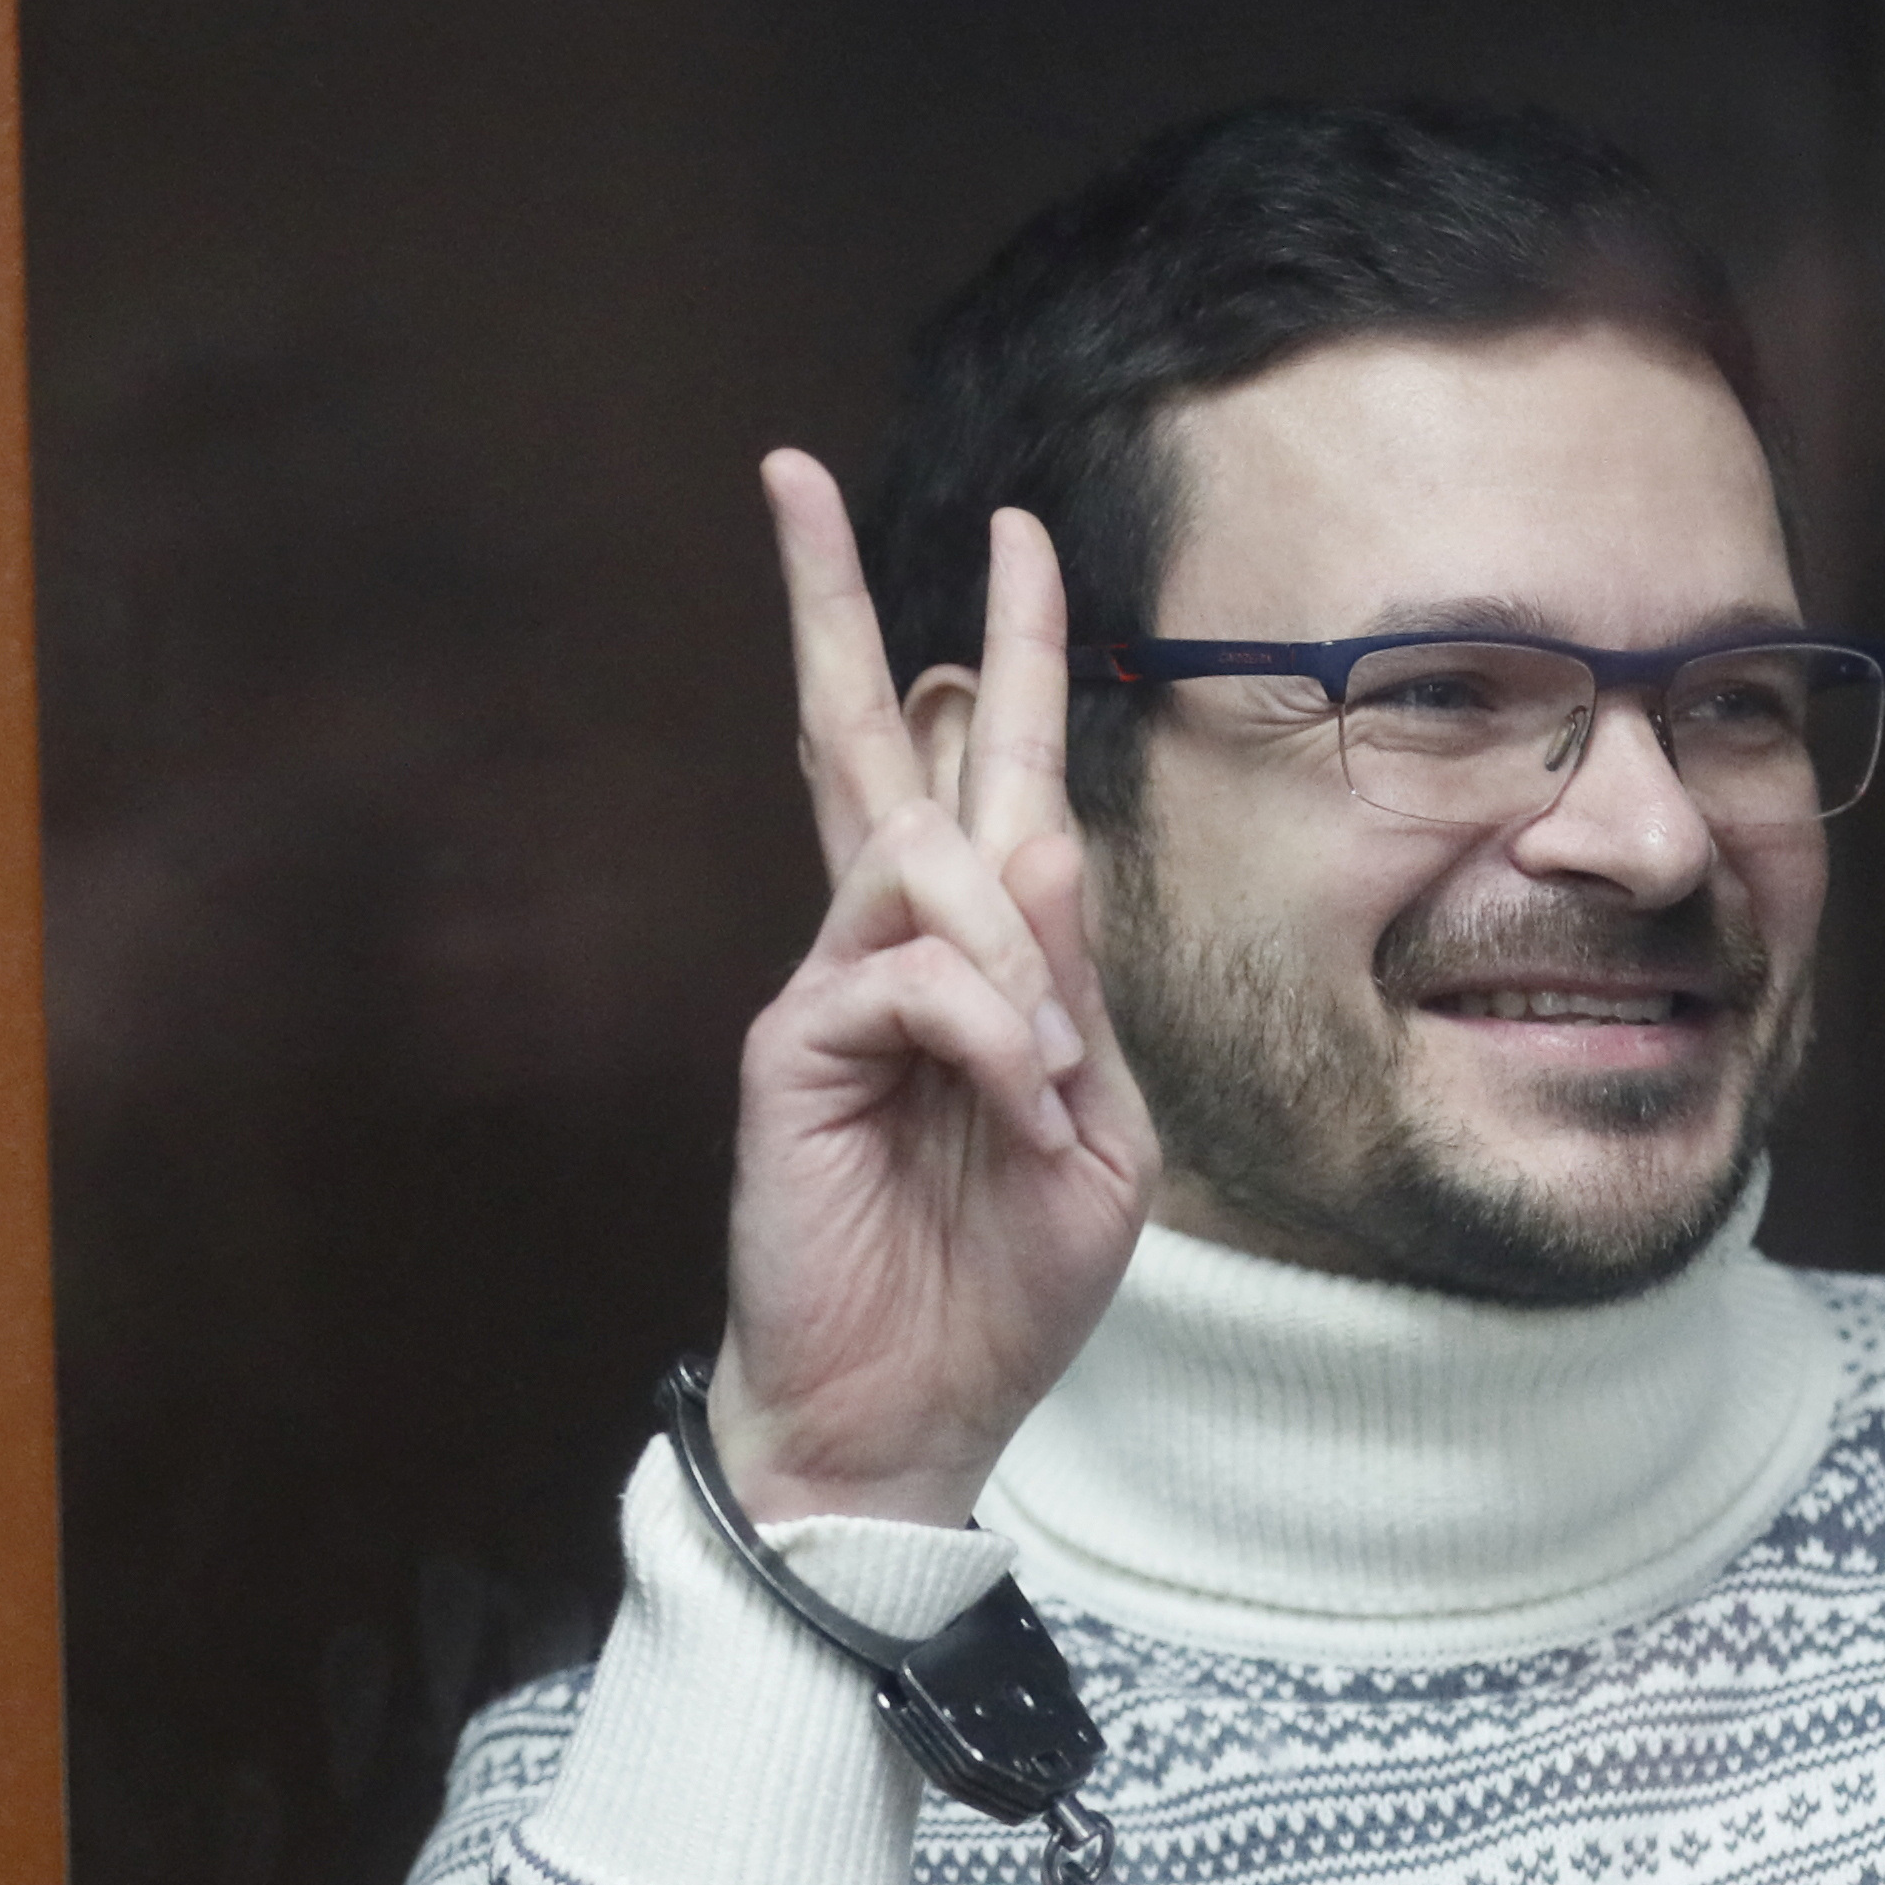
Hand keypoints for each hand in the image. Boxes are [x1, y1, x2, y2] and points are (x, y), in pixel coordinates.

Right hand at [710, 457, 1154, 1524]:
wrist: (913, 1411)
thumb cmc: (1003, 1281)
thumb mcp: (1096, 1129)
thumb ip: (1078, 988)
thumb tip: (1041, 842)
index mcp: (980, 962)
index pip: (983, 777)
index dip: (1007, 656)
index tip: (1018, 535)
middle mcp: (891, 949)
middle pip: (856, 739)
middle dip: (829, 604)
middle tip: (788, 473)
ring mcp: (831, 989)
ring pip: (921, 859)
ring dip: (1012, 957)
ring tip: (1038, 1088)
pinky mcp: (788, 1045)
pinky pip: (902, 971)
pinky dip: (980, 1027)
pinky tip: (1003, 1101)